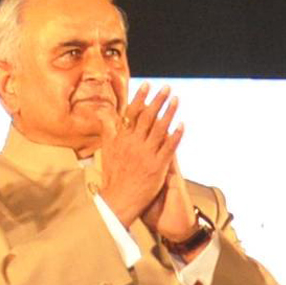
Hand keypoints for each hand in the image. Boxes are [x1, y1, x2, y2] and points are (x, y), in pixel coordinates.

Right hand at [92, 84, 179, 225]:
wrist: (119, 199)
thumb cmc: (113, 175)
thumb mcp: (106, 150)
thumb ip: (108, 129)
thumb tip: (103, 113)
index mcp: (122, 138)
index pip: (132, 113)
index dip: (140, 97)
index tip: (147, 85)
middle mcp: (134, 143)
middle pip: (148, 117)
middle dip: (158, 100)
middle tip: (167, 88)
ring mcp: (146, 154)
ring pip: (160, 129)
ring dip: (169, 113)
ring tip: (176, 100)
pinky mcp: (158, 166)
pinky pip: (169, 147)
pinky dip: (176, 136)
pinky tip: (182, 125)